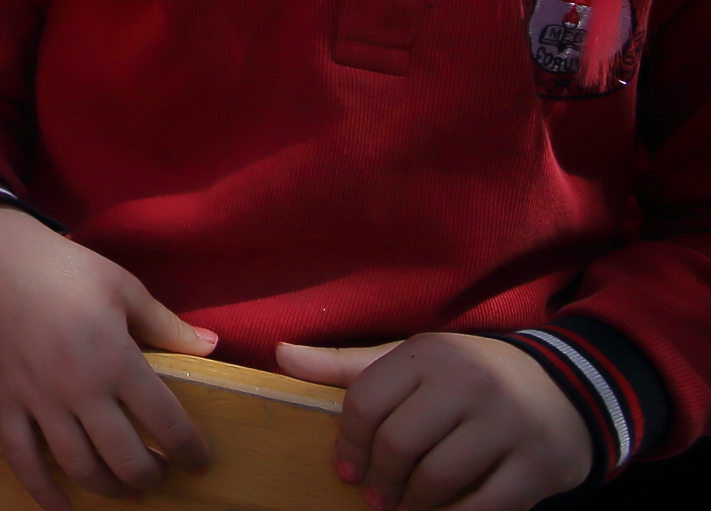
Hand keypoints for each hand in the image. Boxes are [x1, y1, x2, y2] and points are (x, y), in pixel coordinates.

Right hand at [0, 206, 216, 508]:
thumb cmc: (61, 266)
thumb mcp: (121, 285)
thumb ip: (166, 324)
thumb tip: (212, 346)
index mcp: (115, 357)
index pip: (166, 423)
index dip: (190, 450)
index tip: (199, 461)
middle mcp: (78, 387)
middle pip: (125, 458)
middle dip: (152, 476)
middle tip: (160, 472)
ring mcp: (37, 398)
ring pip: (79, 467)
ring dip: (110, 488)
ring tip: (125, 486)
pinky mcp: (2, 400)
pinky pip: (22, 458)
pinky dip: (43, 492)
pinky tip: (63, 508)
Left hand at [276, 334, 591, 510]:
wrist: (568, 388)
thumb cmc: (470, 376)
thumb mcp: (412, 360)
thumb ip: (347, 365)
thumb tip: (281, 356)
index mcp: (429, 353)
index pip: (366, 402)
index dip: (348, 444)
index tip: (345, 470)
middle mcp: (469, 382)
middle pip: (399, 444)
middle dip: (380, 480)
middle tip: (376, 498)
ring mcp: (507, 424)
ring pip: (438, 479)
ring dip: (413, 504)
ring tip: (406, 508)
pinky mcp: (538, 464)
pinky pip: (484, 506)